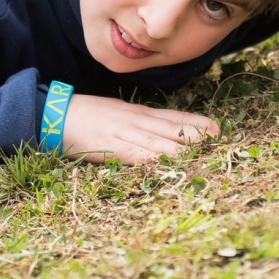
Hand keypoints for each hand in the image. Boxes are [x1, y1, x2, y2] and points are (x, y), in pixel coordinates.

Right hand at [60, 93, 216, 164]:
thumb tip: (154, 130)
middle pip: (172, 128)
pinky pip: (136, 154)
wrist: (56, 114)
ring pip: (159, 140)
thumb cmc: (84, 116)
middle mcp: (135, 120)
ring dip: (183, 148)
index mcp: (136, 113)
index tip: (218, 128)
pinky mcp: (110, 146)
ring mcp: (123, 132)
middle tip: (222, 142)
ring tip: (205, 153)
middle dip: (198, 136)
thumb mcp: (115, 113)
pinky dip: (154, 159)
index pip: (172, 117)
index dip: (195, 122)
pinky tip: (168, 164)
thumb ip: (135, 121)